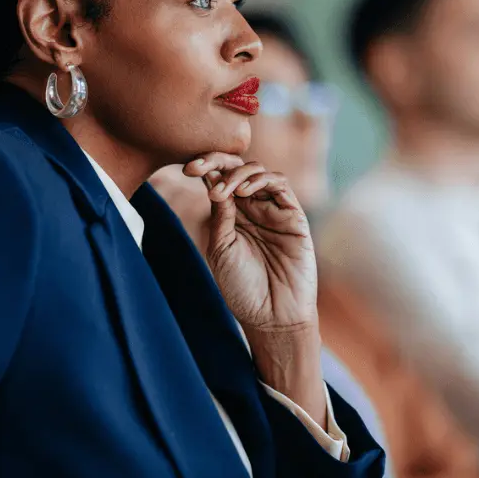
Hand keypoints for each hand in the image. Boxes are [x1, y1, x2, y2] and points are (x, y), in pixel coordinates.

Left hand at [182, 153, 326, 424]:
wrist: (271, 316)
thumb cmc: (242, 287)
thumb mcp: (221, 248)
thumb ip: (220, 214)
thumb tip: (214, 181)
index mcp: (231, 214)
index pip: (218, 178)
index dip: (205, 167)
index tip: (185, 169)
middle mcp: (252, 207)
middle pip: (237, 168)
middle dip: (217, 161)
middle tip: (197, 168)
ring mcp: (273, 209)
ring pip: (259, 171)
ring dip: (238, 173)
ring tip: (224, 191)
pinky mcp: (293, 216)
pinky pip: (281, 185)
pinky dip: (263, 180)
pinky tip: (245, 191)